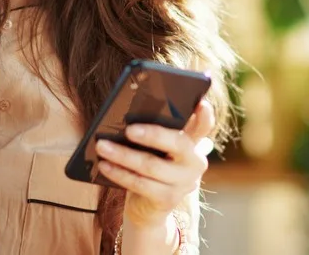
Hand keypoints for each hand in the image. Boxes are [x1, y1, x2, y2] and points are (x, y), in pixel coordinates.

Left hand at [96, 99, 214, 228]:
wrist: (149, 206)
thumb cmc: (151, 165)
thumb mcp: (157, 148)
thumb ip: (156, 131)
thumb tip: (129, 112)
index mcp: (193, 142)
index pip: (204, 125)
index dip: (205, 115)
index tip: (201, 103)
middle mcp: (195, 162)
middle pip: (177, 143)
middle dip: (152, 135)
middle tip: (128, 129)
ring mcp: (184, 182)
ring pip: (151, 165)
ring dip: (123, 155)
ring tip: (103, 146)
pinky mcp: (168, 199)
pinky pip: (140, 183)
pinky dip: (119, 173)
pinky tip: (105, 165)